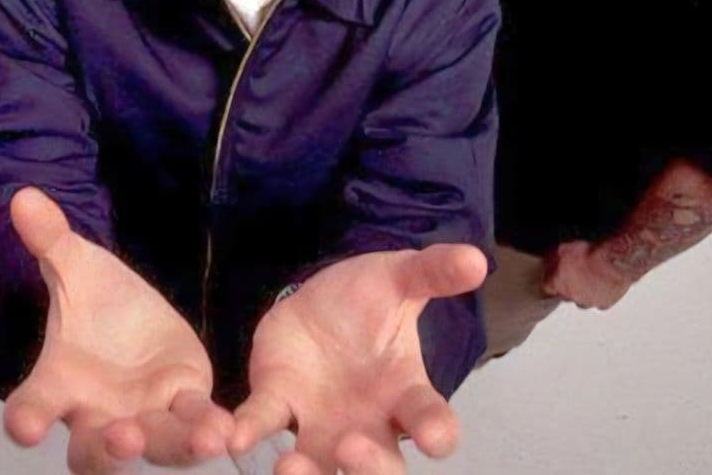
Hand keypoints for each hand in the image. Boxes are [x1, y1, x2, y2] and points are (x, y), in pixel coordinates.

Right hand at [3, 188, 232, 473]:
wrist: (132, 313)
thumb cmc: (93, 301)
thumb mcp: (75, 264)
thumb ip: (50, 238)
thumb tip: (23, 196)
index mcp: (58, 382)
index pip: (32, 406)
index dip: (26, 418)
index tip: (24, 427)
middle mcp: (95, 414)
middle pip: (91, 449)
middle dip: (106, 448)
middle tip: (120, 438)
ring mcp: (142, 417)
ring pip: (154, 445)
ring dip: (175, 445)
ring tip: (204, 441)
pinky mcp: (183, 405)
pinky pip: (194, 423)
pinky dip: (209, 428)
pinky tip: (227, 429)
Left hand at [231, 245, 486, 474]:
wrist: (319, 296)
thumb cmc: (369, 299)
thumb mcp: (399, 277)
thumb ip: (433, 272)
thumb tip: (477, 259)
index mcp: (405, 393)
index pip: (432, 421)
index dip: (436, 432)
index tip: (434, 437)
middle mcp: (368, 424)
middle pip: (381, 470)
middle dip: (370, 471)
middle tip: (351, 450)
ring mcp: (321, 424)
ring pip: (319, 469)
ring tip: (289, 470)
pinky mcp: (278, 404)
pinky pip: (265, 425)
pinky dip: (249, 433)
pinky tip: (235, 438)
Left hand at [542, 240, 630, 308]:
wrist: (612, 260)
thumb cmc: (590, 253)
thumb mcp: (564, 248)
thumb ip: (555, 257)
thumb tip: (551, 258)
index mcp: (558, 283)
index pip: (548, 287)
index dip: (551, 280)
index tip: (554, 276)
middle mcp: (572, 296)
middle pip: (565, 295)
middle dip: (568, 287)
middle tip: (574, 276)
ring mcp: (588, 302)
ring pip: (582, 301)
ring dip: (583, 293)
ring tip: (589, 280)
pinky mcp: (604, 304)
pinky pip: (599, 302)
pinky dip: (599, 296)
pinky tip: (601, 285)